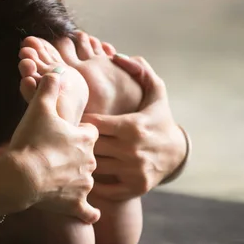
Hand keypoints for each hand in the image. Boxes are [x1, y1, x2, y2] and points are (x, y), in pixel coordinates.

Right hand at [8, 72, 100, 223]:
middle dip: (77, 157)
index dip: (79, 132)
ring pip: (87, 181)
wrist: (21, 176)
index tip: (67, 134)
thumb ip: (48, 88)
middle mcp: (90, 162)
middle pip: (90, 157)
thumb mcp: (39, 108)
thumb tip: (56, 70)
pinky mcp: (76, 204)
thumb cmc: (31, 141)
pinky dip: (88, 213)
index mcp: (85, 139)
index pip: (91, 132)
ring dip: (77, 180)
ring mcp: (84, 185)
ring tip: (60, 180)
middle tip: (58, 157)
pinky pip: (88, 212)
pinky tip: (89, 214)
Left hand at [82, 55, 186, 199]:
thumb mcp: (156, 92)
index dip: (79, 120)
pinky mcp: (134, 188)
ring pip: (94, 167)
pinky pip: (103, 188)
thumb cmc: (159, 119)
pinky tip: (86, 172)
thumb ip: (139, 70)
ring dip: (82, 161)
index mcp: (132, 126)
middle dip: (77, 141)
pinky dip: (93, 182)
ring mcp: (133, 171)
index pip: (92, 123)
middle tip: (66, 137)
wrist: (177, 153)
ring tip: (72, 154)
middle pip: (90, 146)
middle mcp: (132, 150)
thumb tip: (118, 55)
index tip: (72, 119)